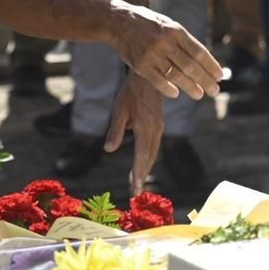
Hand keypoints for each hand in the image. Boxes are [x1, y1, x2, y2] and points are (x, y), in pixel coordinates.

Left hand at [106, 73, 165, 194]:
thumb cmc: (131, 91)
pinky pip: (153, 146)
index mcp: (145, 127)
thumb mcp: (120, 108)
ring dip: (144, 169)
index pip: (142, 155)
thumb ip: (116, 130)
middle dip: (141, 176)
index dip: (138, 173)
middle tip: (134, 193)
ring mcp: (159, 128)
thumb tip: (109, 150)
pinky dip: (147, 159)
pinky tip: (141, 165)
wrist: (149, 76)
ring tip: (136, 184)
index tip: (135, 189)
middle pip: (149, 158)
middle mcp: (155, 130)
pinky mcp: (159, 126)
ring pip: (152, 153)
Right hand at [107, 0, 223, 100]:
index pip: (199, 52)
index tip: (220, 76)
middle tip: (214, 91)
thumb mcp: (169, 25)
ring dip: (190, 87)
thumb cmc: (150, 25)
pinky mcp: (140, 65)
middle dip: (205, 80)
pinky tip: (176, 94)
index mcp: (176, 31)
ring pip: (176, 75)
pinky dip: (168, 89)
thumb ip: (184, 41)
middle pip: (190, 66)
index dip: (211, 66)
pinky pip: (158, 81)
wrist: (120, 21)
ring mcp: (152, 54)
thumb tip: (204, 60)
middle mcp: (165, 42)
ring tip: (199, 94)